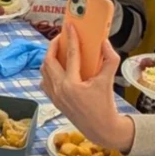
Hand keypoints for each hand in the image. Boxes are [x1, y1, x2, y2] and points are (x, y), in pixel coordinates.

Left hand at [40, 24, 132, 149]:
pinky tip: (57, 67)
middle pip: (48, 61)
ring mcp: (55, 96)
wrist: (101, 128)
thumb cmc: (105, 105)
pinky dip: (48, 71)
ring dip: (49, 58)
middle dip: (53, 46)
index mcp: (72, 84)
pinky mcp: (54, 100)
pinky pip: (45, 81)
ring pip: (44, 71)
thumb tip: (104, 42)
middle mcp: (60, 89)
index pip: (70, 55)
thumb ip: (110, 59)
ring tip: (59, 50)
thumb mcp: (109, 80)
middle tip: (61, 37)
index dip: (70, 38)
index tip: (69, 27)